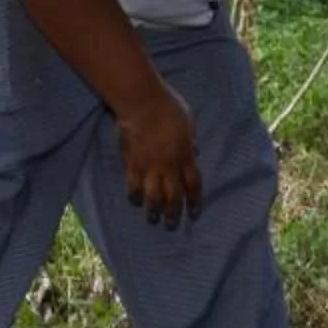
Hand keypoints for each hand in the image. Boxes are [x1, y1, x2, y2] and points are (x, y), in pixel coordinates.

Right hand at [114, 84, 200, 227]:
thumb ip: (191, 140)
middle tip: (171, 225)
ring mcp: (150, 166)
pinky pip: (133, 184)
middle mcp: (169, 165)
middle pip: (173, 195)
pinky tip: (134, 201)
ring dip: (154, 209)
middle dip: (173, 213)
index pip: (193, 184)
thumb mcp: (189, 122)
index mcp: (186, 156)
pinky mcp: (132, 162)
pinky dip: (134, 195)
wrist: (143, 102)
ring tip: (153, 219)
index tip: (194, 213)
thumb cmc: (169, 107)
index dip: (194, 201)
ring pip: (153, 195)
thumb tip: (194, 152)